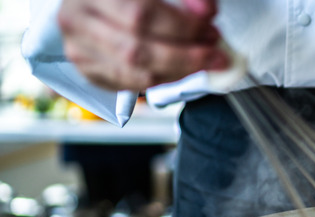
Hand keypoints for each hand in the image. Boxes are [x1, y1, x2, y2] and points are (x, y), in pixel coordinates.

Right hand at [57, 0, 228, 90]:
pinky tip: (182, 69)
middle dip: (185, 56)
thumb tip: (207, 12)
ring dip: (179, 71)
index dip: (182, 25)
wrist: (94, 3)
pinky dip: (163, 80)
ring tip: (204, 61)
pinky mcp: (87, 71)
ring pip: (135, 73)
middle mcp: (76, 19)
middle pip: (137, 49)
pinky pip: (131, 85)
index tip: (210, 26)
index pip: (141, 14)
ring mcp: (78, 49)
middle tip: (215, 53)